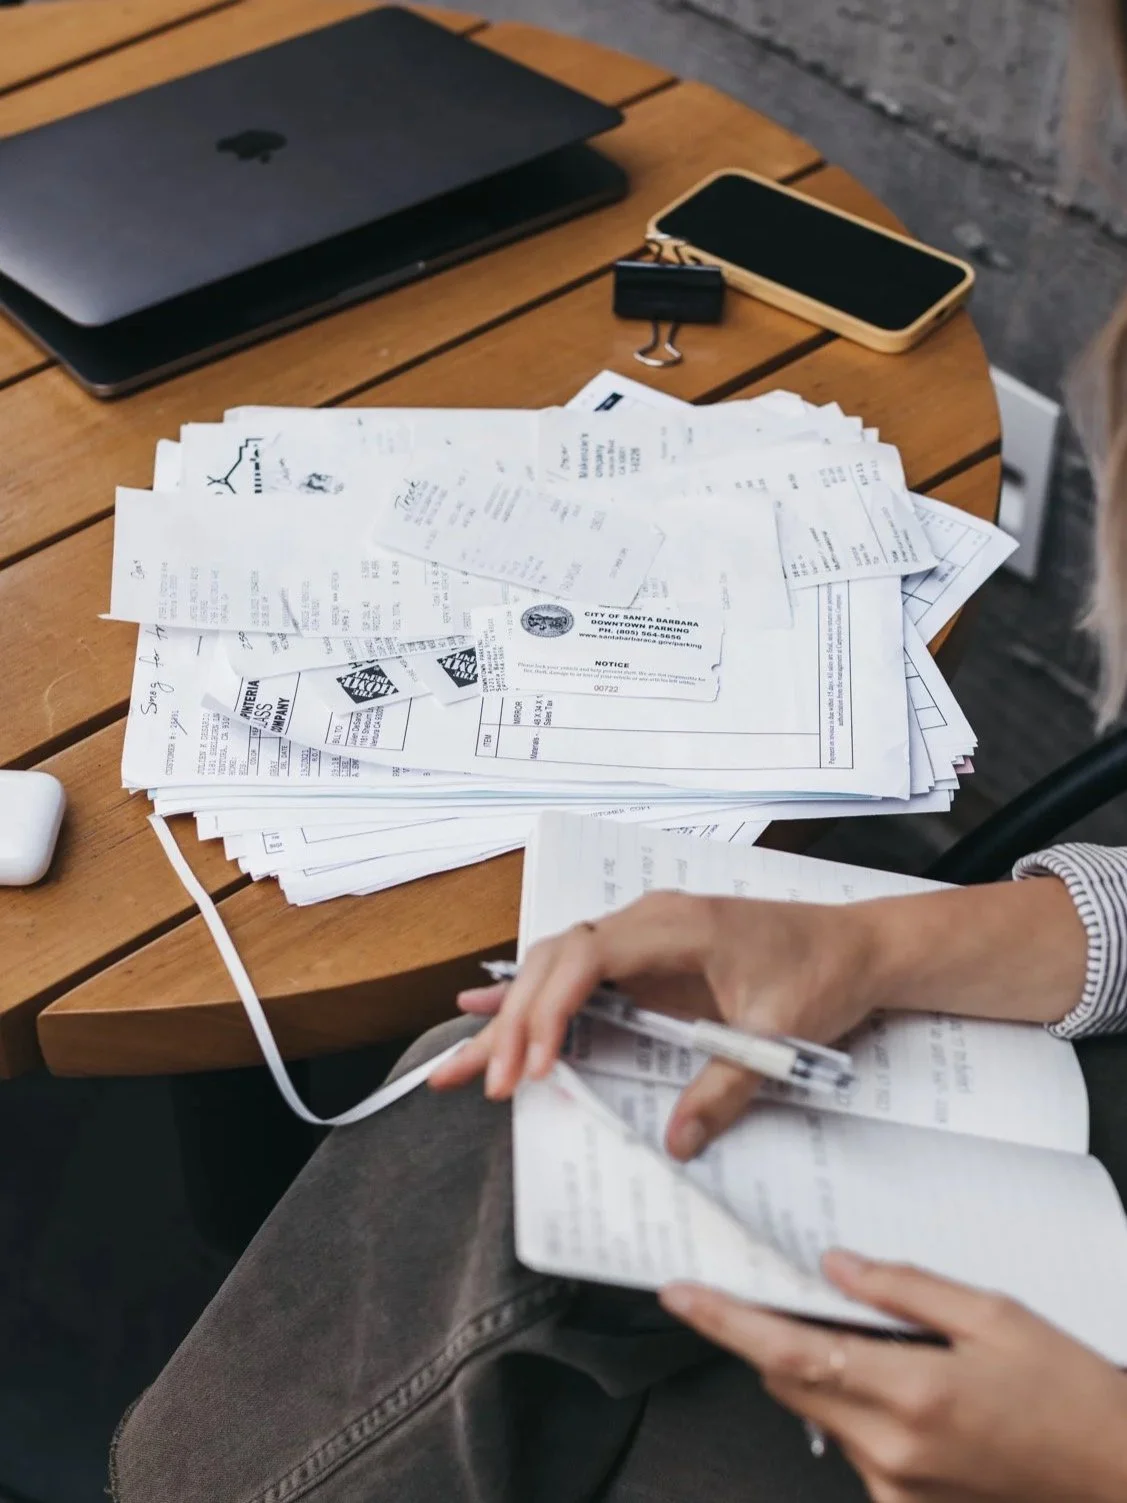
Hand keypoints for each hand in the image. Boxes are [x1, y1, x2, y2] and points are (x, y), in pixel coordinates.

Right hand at [429, 890, 881, 1156]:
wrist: (858, 946)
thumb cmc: (823, 973)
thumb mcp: (780, 1035)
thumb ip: (725, 1087)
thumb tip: (675, 1141)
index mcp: (676, 925)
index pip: (586, 957)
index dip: (549, 1010)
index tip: (531, 1064)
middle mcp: (649, 923)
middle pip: (557, 961)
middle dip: (516, 1022)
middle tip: (484, 1082)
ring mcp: (644, 938)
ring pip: (557, 967)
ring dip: (515, 1015)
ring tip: (463, 1061)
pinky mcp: (648, 960)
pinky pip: (579, 973)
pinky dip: (535, 996)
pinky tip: (487, 1007)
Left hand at [660, 1252, 1126, 1502]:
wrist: (1117, 1475)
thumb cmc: (1071, 1396)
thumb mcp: (994, 1316)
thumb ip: (904, 1286)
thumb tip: (837, 1265)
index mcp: (912, 1394)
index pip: (787, 1351)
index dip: (726, 1321)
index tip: (682, 1294)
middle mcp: (893, 1450)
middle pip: (791, 1379)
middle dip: (779, 1330)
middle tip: (798, 1288)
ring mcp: (896, 1488)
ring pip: (818, 1409)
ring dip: (822, 1367)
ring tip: (882, 1339)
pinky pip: (850, 1442)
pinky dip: (854, 1403)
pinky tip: (903, 1382)